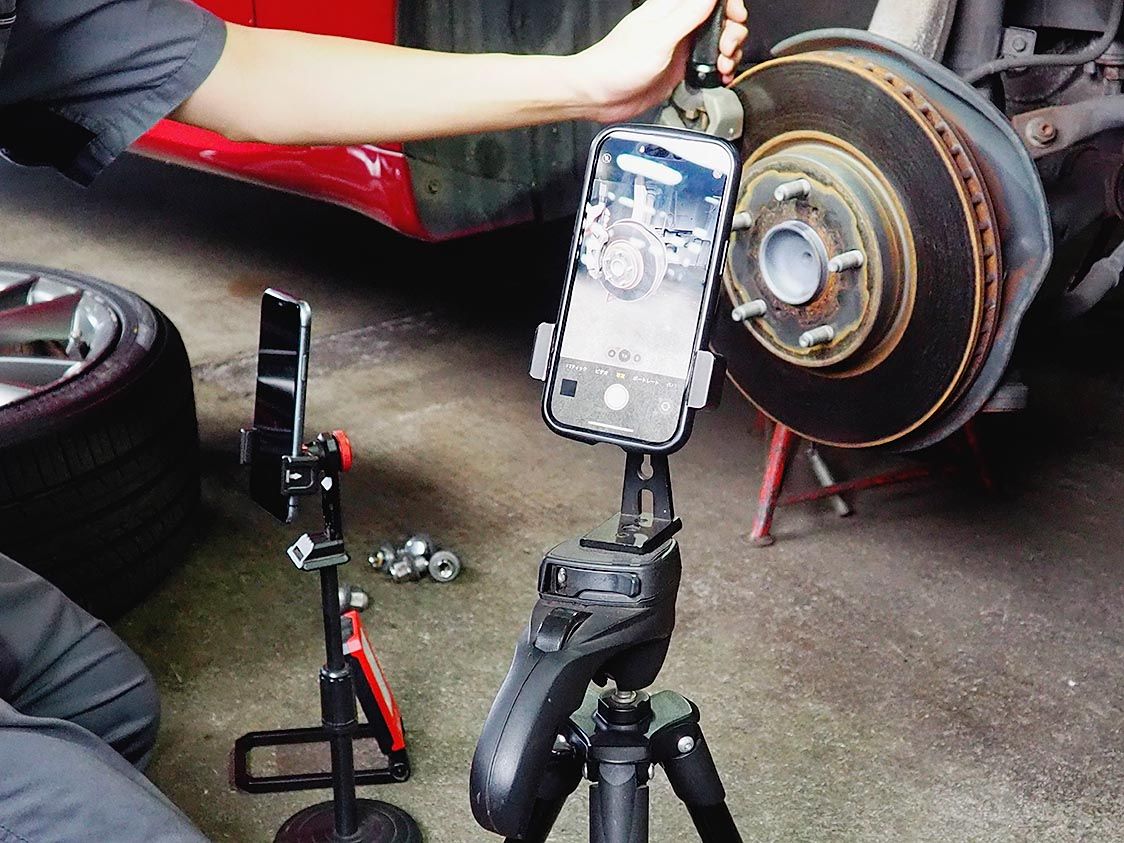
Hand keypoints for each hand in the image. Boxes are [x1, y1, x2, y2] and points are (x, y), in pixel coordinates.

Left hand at [570, 0, 748, 123]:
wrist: (598, 96)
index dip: (730, 4)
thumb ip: (688, 14)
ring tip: (723, 65)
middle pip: (720, 17)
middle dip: (733, 31)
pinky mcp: (679, 67)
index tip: (734, 19)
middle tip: (726, 49)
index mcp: (671, 8)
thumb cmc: (616, 66)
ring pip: (718, 40)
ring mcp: (680, 45)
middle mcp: (678, 24)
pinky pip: (708, 62)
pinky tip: (719, 76)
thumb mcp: (658, 38)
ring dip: (729, 52)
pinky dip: (720, 69)